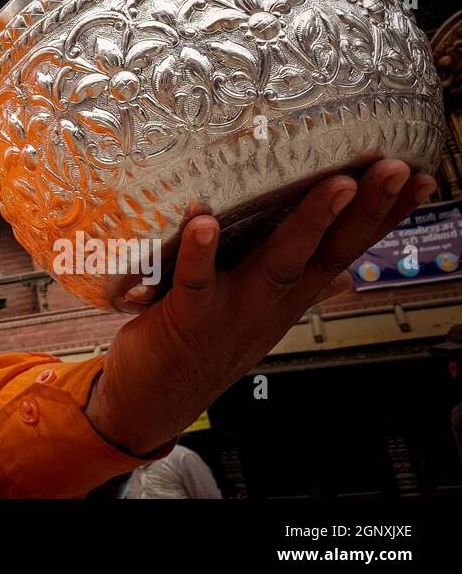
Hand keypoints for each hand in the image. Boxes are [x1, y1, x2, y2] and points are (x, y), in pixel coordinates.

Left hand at [84, 159, 436, 456]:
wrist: (152, 404)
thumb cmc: (200, 349)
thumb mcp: (258, 317)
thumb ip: (295, 291)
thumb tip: (343, 278)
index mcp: (288, 295)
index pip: (346, 248)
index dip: (384, 215)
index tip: (419, 176)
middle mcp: (270, 301)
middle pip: (326, 251)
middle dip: (364, 211)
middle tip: (395, 169)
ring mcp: (232, 311)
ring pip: (278, 264)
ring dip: (306, 224)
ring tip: (334, 185)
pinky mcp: (186, 319)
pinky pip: (195, 281)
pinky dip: (199, 252)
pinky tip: (202, 219)